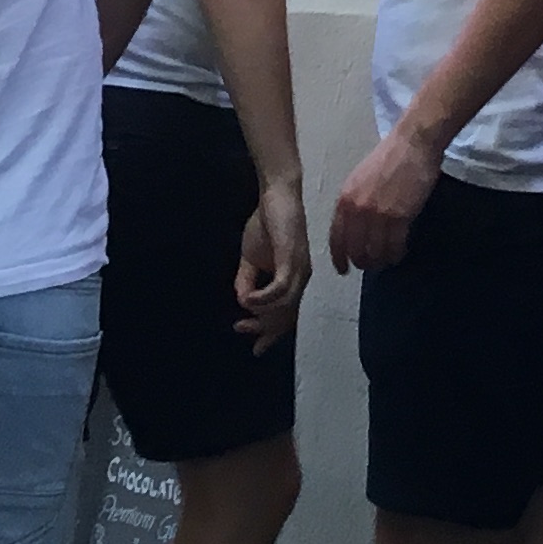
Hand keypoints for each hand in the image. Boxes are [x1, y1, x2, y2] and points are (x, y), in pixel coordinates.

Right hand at [235, 180, 308, 349]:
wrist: (276, 196)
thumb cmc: (266, 224)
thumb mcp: (250, 259)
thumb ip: (247, 281)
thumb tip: (242, 302)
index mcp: (293, 280)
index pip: (287, 315)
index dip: (271, 334)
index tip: (255, 348)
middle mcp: (301, 278)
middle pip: (287, 317)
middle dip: (263, 330)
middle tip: (241, 330)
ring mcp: (299, 269)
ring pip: (285, 307)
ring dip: (261, 316)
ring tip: (242, 316)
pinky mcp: (292, 259)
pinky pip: (280, 289)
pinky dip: (263, 299)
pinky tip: (248, 299)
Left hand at [329, 128, 442, 272]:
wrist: (412, 143)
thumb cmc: (388, 157)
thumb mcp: (360, 179)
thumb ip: (354, 202)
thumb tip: (354, 228)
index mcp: (345, 199)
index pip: (336, 238)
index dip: (339, 257)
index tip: (343, 269)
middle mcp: (357, 210)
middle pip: (355, 250)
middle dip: (363, 262)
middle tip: (371, 264)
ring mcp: (378, 215)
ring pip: (375, 252)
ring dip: (381, 260)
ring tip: (387, 260)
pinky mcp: (399, 217)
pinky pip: (394, 246)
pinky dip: (396, 253)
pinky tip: (400, 252)